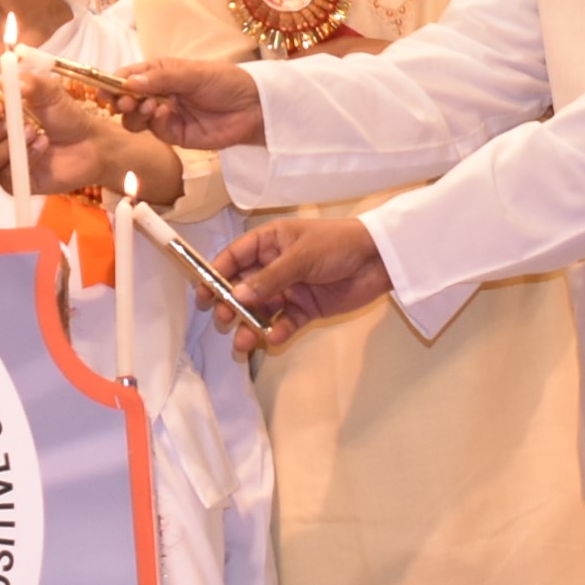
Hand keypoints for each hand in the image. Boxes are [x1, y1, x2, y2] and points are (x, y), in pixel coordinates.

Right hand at [0, 71, 183, 202]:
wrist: (91, 142)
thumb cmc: (67, 116)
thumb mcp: (50, 92)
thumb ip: (30, 83)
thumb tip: (9, 83)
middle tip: (15, 123)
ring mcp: (4, 165)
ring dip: (8, 147)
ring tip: (35, 133)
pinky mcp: (16, 183)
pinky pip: (7, 176)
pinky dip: (24, 159)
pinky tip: (43, 146)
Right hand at [111, 58, 266, 149]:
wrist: (254, 109)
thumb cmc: (226, 82)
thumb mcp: (193, 73)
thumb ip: (161, 79)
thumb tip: (128, 82)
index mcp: (160, 73)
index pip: (128, 76)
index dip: (112, 82)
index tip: (102, 89)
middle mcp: (158, 93)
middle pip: (126, 99)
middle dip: (120, 100)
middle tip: (124, 102)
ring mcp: (164, 116)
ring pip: (134, 119)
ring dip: (134, 114)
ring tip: (146, 107)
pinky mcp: (174, 136)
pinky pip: (154, 131)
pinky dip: (154, 123)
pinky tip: (164, 114)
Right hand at [215, 216, 391, 349]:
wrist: (381, 260)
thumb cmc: (339, 244)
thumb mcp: (300, 257)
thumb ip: (269, 279)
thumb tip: (237, 296)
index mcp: (270, 242)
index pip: (234, 258)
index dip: (216, 274)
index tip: (203, 294)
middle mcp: (275, 266)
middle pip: (243, 288)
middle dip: (231, 305)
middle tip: (224, 320)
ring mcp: (289, 288)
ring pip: (261, 310)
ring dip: (251, 325)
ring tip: (244, 342)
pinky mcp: (305, 308)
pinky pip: (285, 321)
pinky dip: (278, 331)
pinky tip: (274, 338)